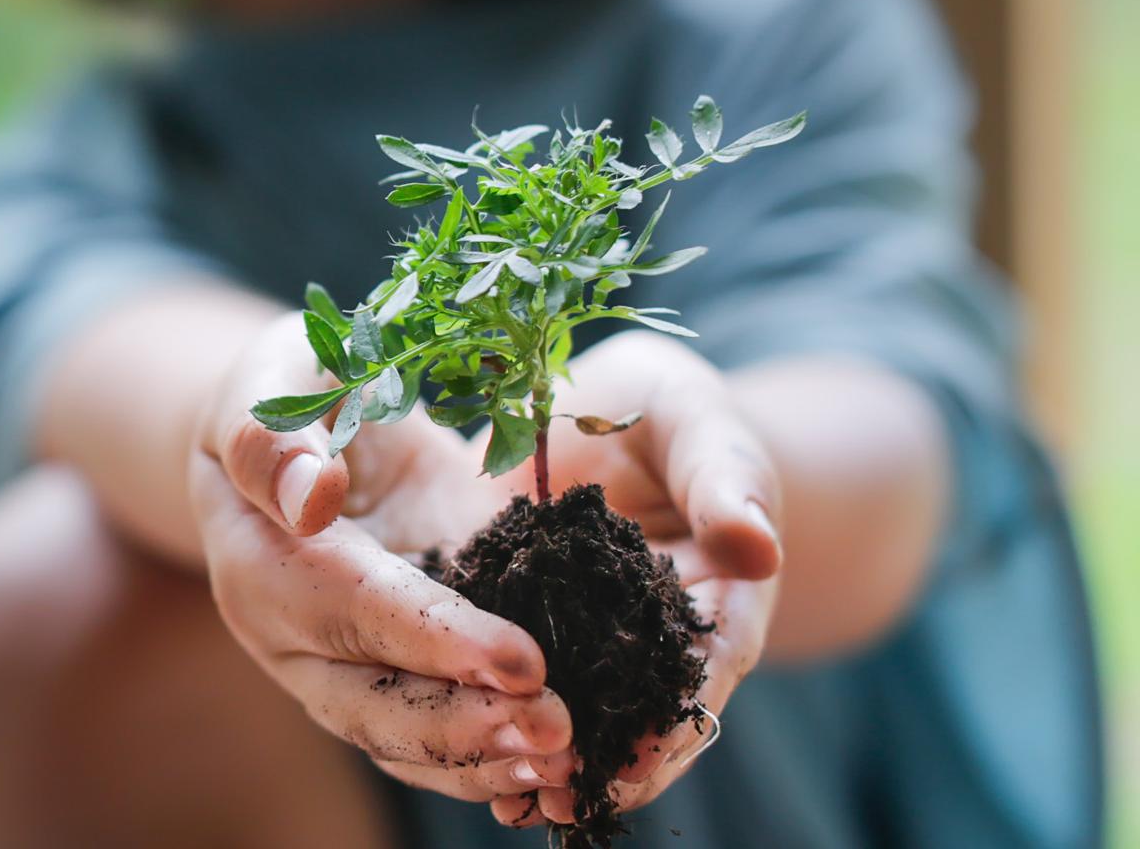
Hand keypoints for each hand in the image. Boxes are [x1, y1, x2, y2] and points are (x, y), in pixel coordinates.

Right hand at [191, 312, 574, 802]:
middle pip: (371, 707)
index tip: (520, 660)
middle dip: (466, 727)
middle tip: (559, 731)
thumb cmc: (285, 386)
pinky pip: (441, 731)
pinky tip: (563, 761)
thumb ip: (271, 435)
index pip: (350, 610)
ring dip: (487, 757)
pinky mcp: (403, 668)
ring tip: (569, 759)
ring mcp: (348, 665)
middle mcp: (296, 637)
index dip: (433, 638)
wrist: (298, 428)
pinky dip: (496, 754)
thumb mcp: (270, 379)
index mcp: (258, 563)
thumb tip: (310, 494)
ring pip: (406, 741)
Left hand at [478, 331, 782, 826]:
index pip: (703, 676)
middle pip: (638, 718)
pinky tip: (453, 748)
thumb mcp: (698, 425)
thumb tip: (760, 545)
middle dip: (601, 767)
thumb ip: (727, 480)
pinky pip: (507, 679)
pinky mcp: (518, 626)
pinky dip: (489, 716)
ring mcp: (583, 642)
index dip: (673, 726)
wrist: (598, 410)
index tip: (636, 764)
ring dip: (541, 759)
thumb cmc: (668, 411)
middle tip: (555, 802)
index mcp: (715, 602)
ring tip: (505, 799)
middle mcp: (649, 641)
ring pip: (571, 713)